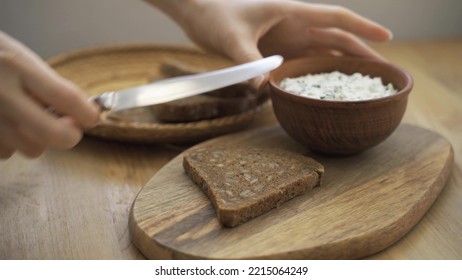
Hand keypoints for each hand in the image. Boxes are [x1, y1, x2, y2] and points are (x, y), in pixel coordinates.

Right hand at [0, 32, 99, 158]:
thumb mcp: (20, 59)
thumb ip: (49, 84)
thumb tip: (83, 110)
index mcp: (18, 67)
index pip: (65, 97)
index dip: (87, 113)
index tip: (92, 117)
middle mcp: (1, 93)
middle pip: (52, 134)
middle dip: (69, 135)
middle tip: (71, 128)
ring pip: (31, 148)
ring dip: (38, 139)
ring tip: (28, 120)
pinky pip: (7, 152)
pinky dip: (12, 143)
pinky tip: (6, 125)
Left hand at [147, 0, 391, 87]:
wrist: (197, 15)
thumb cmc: (214, 17)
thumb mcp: (231, 38)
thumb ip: (247, 61)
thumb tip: (262, 86)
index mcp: (291, 12)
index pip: (335, 18)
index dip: (363, 28)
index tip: (387, 38)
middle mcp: (294, 26)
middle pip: (336, 39)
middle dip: (360, 53)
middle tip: (382, 73)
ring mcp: (286, 39)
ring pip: (322, 53)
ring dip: (341, 66)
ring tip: (360, 85)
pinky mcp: (275, 52)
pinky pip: (302, 64)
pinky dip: (316, 75)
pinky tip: (325, 90)